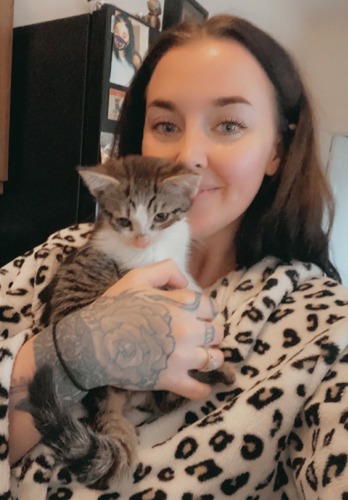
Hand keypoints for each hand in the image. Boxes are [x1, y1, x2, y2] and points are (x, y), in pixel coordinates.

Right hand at [33, 259, 223, 401]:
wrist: (91, 342)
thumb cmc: (113, 307)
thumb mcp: (137, 277)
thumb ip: (165, 270)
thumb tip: (185, 281)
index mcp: (182, 305)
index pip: (212, 307)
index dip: (205, 311)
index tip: (198, 316)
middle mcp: (188, 330)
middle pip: (217, 333)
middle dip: (210, 333)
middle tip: (198, 336)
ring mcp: (181, 357)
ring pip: (214, 360)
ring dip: (211, 358)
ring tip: (201, 357)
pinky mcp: (170, 379)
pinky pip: (198, 390)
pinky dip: (202, 389)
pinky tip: (200, 386)